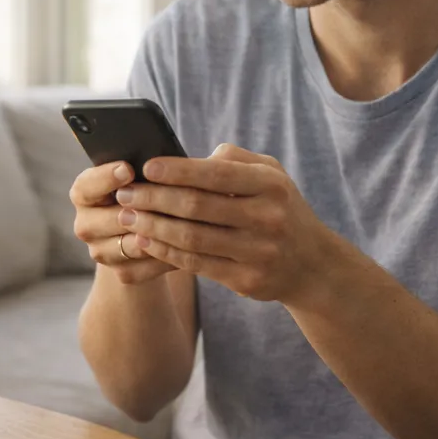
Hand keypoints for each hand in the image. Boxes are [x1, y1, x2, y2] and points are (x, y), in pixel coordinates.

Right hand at [70, 161, 179, 285]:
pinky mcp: (121, 272)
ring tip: (182, 223)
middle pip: (109, 219)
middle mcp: (86, 224)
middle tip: (161, 199)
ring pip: (130, 245)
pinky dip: (165, 258)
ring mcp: (101, 251)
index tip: (128, 169)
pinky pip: (145, 268)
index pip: (87, 185)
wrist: (148, 227)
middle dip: (138, 210)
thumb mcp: (140, 174)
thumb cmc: (146, 187)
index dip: (106, 177)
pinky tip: (186, 247)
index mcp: (84, 192)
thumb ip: (143, 167)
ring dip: (156, 236)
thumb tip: (157, 157)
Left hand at [115, 144, 328, 302]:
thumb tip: (189, 158)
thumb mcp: (271, 174)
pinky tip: (145, 241)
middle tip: (124, 194)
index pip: (216, 174)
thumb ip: (234, 159)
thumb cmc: (280, 208)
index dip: (177, 170)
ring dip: (153, 227)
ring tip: (126, 217)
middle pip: (197, 207)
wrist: (313, 265)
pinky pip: (196, 264)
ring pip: (192, 238)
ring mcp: (258, 252)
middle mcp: (267, 218)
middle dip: (154, 199)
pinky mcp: (246, 280)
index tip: (146, 167)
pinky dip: (166, 251)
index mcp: (270, 185)